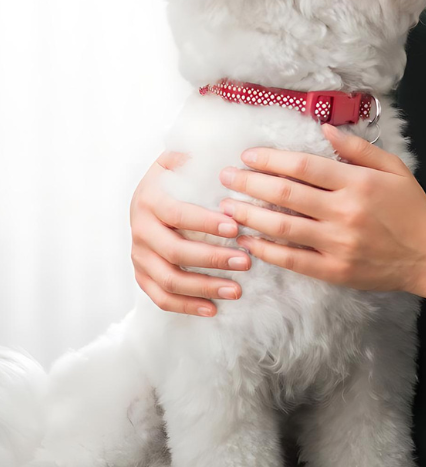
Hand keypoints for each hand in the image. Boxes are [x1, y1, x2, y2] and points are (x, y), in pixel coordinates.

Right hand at [130, 151, 250, 315]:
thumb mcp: (184, 159)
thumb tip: (233, 157)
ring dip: (204, 287)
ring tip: (236, 290)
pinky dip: (186, 306)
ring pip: (169, 279)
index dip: (205, 222)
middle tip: (246, 262)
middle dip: (213, 258)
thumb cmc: (179, 177)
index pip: (177, 213)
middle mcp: (139, 228)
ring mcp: (139, 254)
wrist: (151, 192)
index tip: (236, 227)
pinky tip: (212, 309)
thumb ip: (200, 157)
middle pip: (175, 251)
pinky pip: (160, 298)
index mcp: (150, 198)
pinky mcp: (142, 274)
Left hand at [219, 126, 425, 293]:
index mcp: (356, 183)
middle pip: (284, 194)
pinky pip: (292, 260)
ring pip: (282, 227)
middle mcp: (344, 212)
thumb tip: (324, 128)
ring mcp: (337, 244)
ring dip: (249, 215)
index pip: (302, 166)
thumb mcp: (393, 169)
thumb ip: (358, 148)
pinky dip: (266, 250)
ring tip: (226, 207)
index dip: (270, 159)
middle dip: (248, 183)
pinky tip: (248, 241)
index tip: (247, 156)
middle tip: (225, 177)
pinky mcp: (334, 270)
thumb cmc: (411, 209)